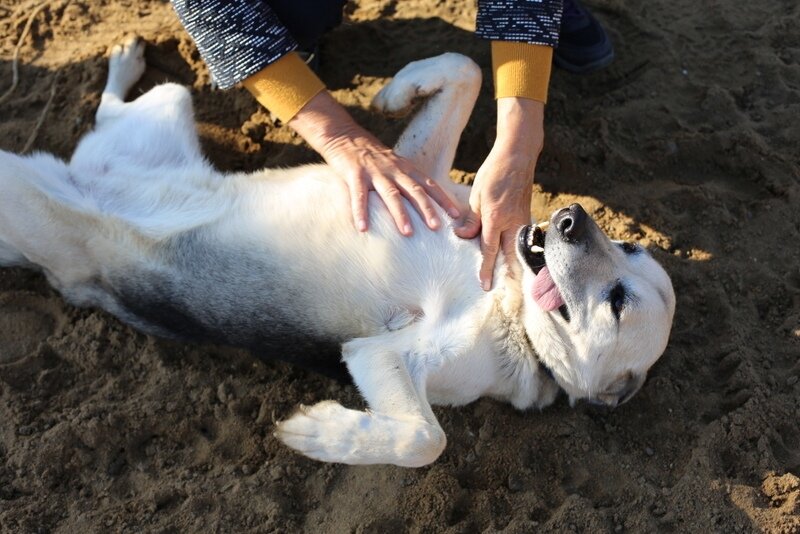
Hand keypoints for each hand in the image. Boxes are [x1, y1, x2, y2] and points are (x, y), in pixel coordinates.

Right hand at [289, 91, 459, 234]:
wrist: (343, 135)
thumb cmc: (370, 156)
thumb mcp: (394, 164)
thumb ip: (406, 180)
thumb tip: (422, 204)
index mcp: (405, 168)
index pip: (429, 184)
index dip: (443, 199)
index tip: (456, 215)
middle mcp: (393, 170)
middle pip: (414, 190)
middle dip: (427, 209)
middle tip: (437, 227)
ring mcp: (374, 172)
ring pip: (391, 194)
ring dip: (400, 214)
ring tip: (407, 233)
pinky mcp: (354, 174)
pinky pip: (359, 196)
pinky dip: (360, 212)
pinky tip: (362, 229)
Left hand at [454, 97, 544, 289]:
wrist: (519, 156)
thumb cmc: (495, 173)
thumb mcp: (477, 195)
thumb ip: (471, 219)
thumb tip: (462, 237)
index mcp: (496, 218)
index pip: (489, 250)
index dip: (486, 269)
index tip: (484, 286)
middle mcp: (513, 223)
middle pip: (510, 257)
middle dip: (507, 276)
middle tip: (503, 294)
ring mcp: (522, 221)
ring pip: (516, 250)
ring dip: (512, 266)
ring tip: (507, 284)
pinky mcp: (525, 217)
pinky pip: (519, 239)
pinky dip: (515, 251)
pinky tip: (509, 259)